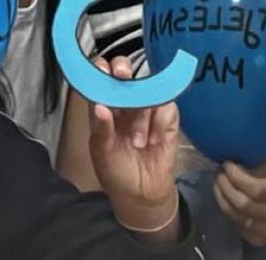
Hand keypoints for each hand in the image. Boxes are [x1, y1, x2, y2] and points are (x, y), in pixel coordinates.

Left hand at [87, 56, 183, 236]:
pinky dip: (159, 123)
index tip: (101, 69)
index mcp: (104, 107)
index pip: (100, 79)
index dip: (100, 69)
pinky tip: (154, 141)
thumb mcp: (102, 154)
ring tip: (138, 142)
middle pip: (125, 73)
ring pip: (147, 90)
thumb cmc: (117, 173)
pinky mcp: (167, 120)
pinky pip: (167, 107)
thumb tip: (99, 106)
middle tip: (122, 75)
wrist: (142, 195)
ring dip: (142, 116)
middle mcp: (124, 104)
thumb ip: (101, 130)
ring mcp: (147, 110)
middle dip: (123, 70)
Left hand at [214, 160, 265, 247]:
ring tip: (219, 185)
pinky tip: (227, 200)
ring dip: (222, 198)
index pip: (255, 189)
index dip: (236, 177)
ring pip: (235, 216)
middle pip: (242, 204)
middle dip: (225, 187)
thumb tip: (228, 168)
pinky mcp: (260, 240)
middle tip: (219, 175)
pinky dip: (228, 211)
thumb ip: (251, 168)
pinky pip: (235, 226)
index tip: (227, 165)